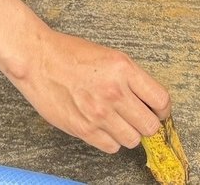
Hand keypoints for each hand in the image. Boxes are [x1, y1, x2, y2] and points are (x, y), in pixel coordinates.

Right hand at [5, 27, 170, 152]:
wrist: (37, 59)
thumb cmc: (69, 53)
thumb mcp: (109, 56)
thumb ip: (130, 78)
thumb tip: (148, 102)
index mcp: (124, 68)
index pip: (161, 100)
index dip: (162, 109)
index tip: (157, 111)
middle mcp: (115, 92)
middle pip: (150, 125)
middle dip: (146, 123)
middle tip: (137, 118)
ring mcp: (99, 113)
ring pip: (133, 140)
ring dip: (128, 133)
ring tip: (117, 121)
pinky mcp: (84, 128)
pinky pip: (112, 147)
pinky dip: (110, 140)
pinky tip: (102, 127)